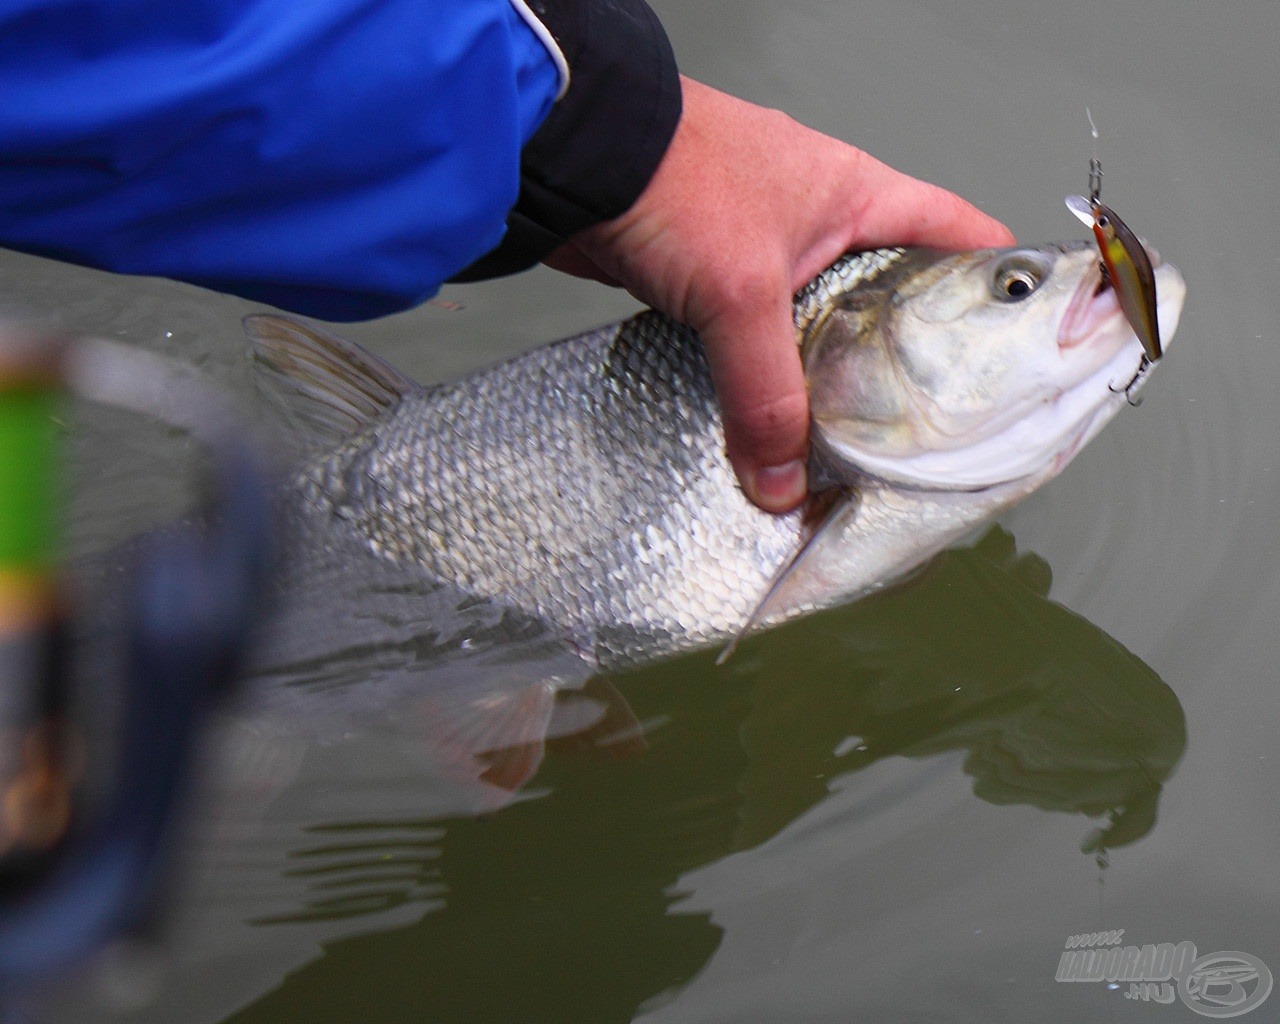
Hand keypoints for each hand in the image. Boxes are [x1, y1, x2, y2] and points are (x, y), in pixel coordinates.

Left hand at [544, 77, 1015, 512]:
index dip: (996, 288)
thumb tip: (780, 487)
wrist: (574, 156)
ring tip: (843, 451)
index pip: (958, 236)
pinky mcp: (714, 282)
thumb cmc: (676, 182)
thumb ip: (766, 393)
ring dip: (821, 385)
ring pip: (816, 331)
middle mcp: (824, 225)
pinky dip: (761, 384)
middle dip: (900, 365)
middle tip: (921, 436)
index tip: (1015, 355)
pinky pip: (755, 345)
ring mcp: (767, 253)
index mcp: (861, 197)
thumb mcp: (740, 292)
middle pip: (888, 302)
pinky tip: (766, 431)